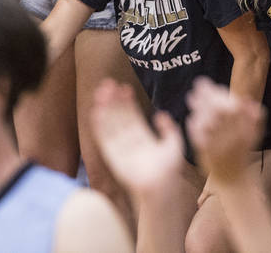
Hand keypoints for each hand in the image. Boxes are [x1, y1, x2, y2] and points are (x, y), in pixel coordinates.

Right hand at [91, 79, 184, 198]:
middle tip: (109, 84)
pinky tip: (96, 110)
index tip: (125, 87)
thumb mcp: (174, 145)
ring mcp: (120, 148)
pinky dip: (99, 125)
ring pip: (110, 124)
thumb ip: (169, 129)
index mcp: (143, 138)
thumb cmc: (169, 170)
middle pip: (119, 117)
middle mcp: (129, 141)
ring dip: (105, 108)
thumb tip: (161, 114)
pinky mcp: (112, 155)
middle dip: (114, 101)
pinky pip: (104, 138)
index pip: (133, 116)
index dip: (128, 102)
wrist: (160, 187)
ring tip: (103, 91)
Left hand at [185, 77, 263, 184]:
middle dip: (207, 95)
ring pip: (208, 121)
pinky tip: (191, 117)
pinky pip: (199, 136)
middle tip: (197, 84)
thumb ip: (254, 118)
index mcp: (246, 130)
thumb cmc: (242, 153)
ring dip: (198, 107)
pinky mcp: (208, 154)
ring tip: (191, 98)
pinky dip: (194, 125)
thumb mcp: (254, 136)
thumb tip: (247, 100)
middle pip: (219, 111)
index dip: (221, 93)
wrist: (234, 180)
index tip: (212, 85)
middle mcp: (234, 137)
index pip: (233, 106)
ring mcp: (221, 145)